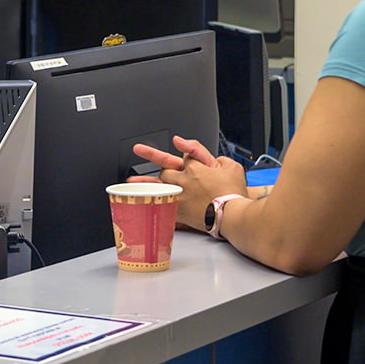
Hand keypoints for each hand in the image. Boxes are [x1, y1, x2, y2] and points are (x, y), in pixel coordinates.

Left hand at [129, 136, 247, 229]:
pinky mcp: (179, 210)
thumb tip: (216, 160)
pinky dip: (152, 203)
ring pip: (158, 184)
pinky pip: (161, 204)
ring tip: (130, 180)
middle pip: (167, 168)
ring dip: (145, 181)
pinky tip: (142, 202)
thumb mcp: (233, 167)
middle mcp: (185, 179)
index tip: (181, 148)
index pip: (187, 155)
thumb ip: (221, 160)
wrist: (232, 215)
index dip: (187, 153)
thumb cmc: (234, 193)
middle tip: (140, 151)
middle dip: (160, 163)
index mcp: (197, 167)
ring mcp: (180, 195)